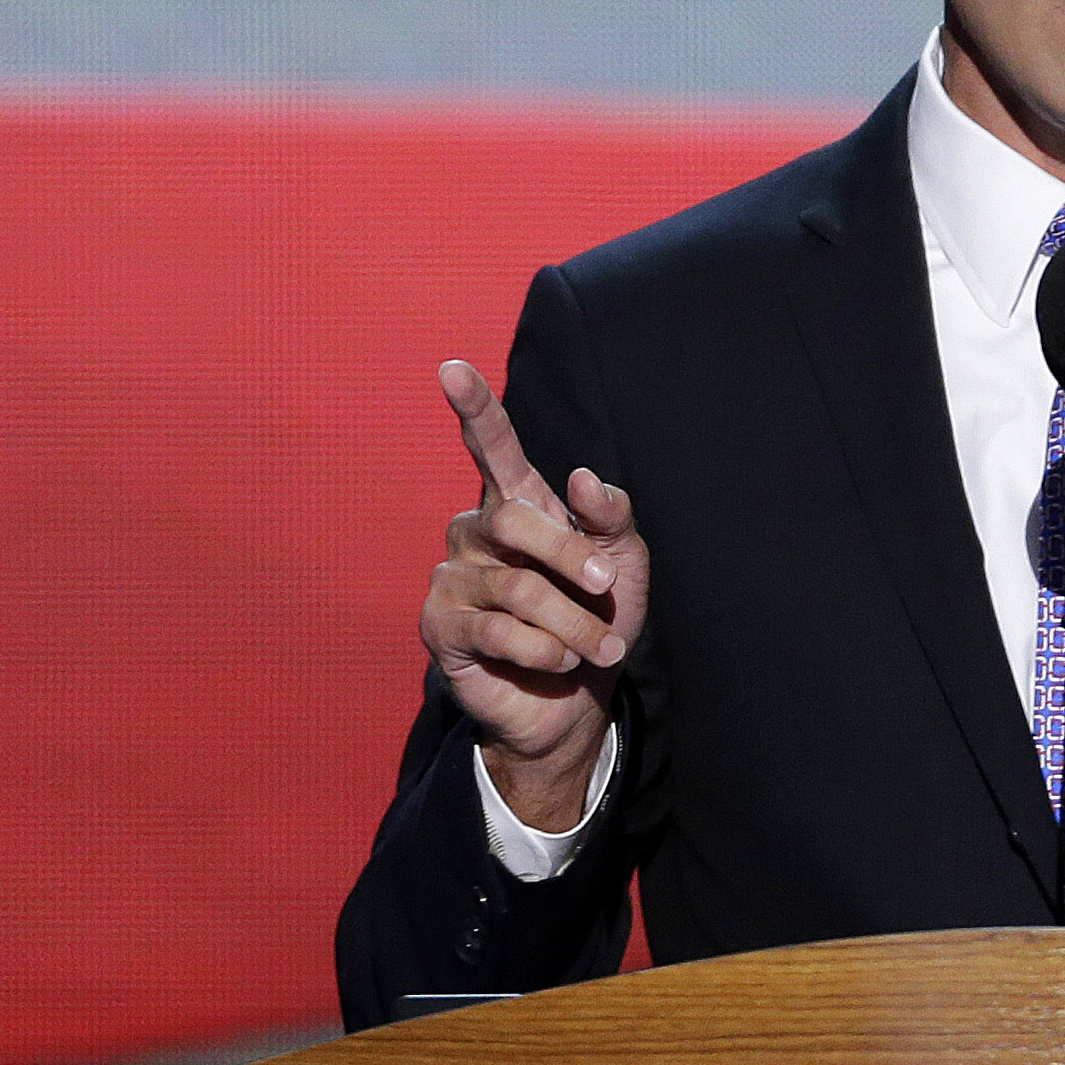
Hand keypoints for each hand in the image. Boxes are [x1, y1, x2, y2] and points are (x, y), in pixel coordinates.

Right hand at [420, 359, 648, 827]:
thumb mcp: (625, 563)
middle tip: (610, 593)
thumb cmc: (598, 617)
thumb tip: (583, 476)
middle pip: (513, 519)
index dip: (474, 407)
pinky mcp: (440, 627)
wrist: (575, 697)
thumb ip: (611, 516)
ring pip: (516, 586)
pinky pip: (497, 631)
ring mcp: (452, 577)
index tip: (452, 367)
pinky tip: (556, 662)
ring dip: (574, 624)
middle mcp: (476, 531)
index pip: (492, 446)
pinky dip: (544, 649)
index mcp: (519, 503)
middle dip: (572, 559)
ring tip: (597, 649)